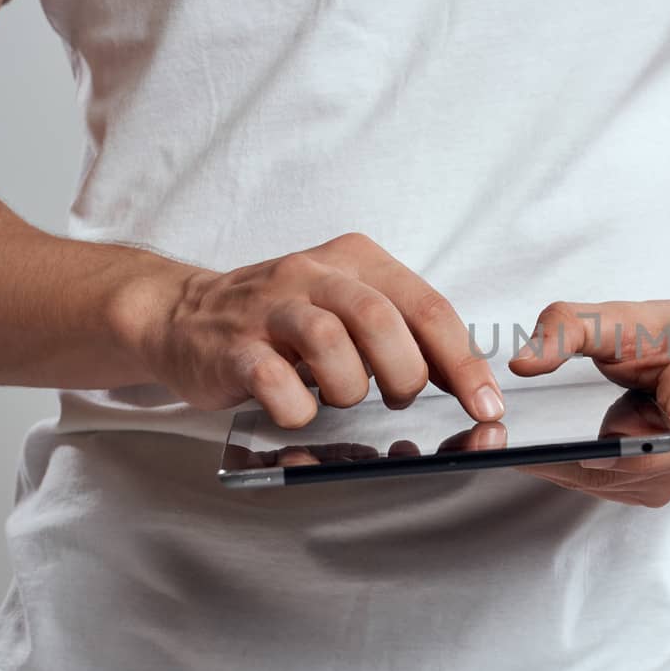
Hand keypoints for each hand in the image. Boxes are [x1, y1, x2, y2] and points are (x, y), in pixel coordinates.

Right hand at [128, 232, 503, 428]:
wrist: (183, 315)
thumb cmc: (285, 321)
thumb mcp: (351, 309)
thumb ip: (405, 334)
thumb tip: (470, 386)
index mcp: (358, 260)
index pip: (428, 307)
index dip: (464, 362)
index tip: (485, 404)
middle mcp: (314, 274)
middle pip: (381, 320)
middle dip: (405, 374)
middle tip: (399, 400)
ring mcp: (269, 308)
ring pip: (329, 342)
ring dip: (348, 387)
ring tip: (341, 398)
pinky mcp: (231, 346)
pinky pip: (274, 379)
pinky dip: (297, 407)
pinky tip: (299, 410)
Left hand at [507, 296, 669, 507]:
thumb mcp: (634, 316)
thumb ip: (572, 329)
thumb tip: (522, 362)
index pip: (654, 451)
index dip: (605, 453)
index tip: (552, 449)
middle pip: (620, 474)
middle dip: (564, 459)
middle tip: (499, 444)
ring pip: (610, 485)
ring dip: (569, 467)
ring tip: (518, 444)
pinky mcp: (665, 485)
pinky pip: (614, 486)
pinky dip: (583, 468)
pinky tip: (554, 447)